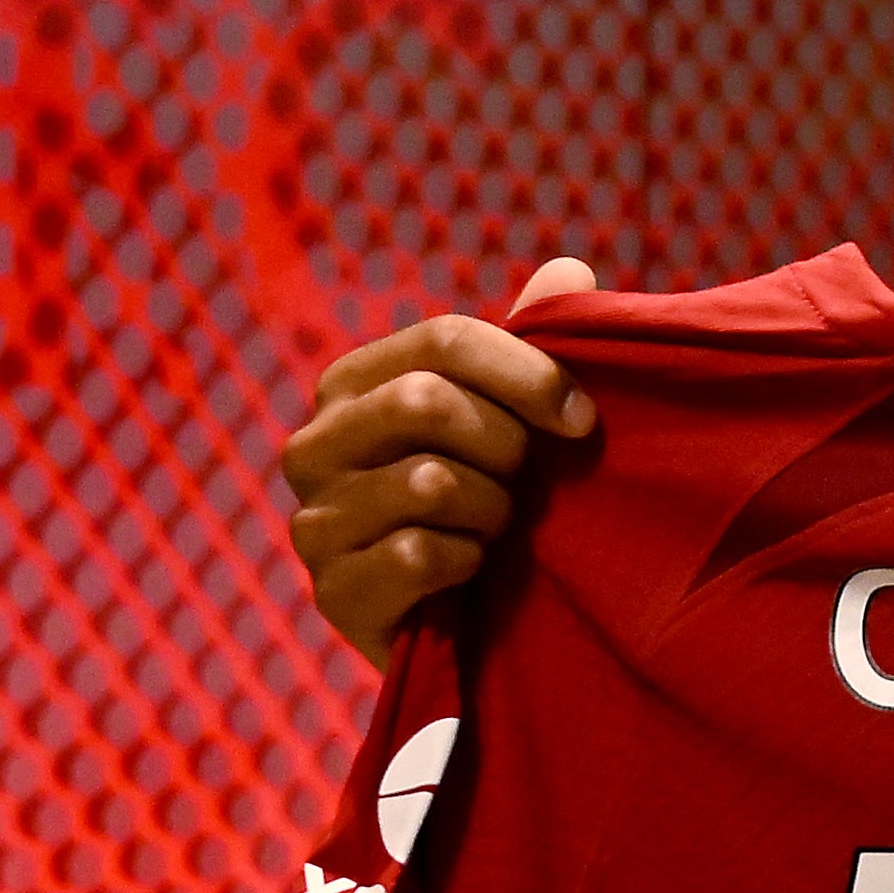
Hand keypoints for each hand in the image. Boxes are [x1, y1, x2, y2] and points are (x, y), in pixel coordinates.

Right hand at [278, 258, 599, 670]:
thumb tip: (569, 267)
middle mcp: (313, 445)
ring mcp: (311, 522)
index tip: (582, 419)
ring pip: (429, 482)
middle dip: (505, 445)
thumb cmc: (494, 499)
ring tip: (491, 528)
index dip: (527, 372)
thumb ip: (538, 343)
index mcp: (353, 384)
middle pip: (426, 401)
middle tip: (523, 481)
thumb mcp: (517, 418)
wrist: (473, 625)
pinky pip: (417, 554)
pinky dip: (465, 562)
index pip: (442, 339)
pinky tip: (467, 571)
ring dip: (490, 511)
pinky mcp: (330, 594)